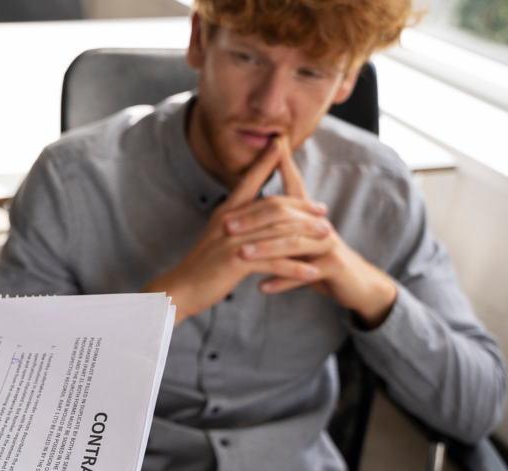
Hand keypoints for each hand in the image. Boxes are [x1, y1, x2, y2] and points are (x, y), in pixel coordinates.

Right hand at [143, 138, 331, 324]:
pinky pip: (274, 263)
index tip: (280, 144)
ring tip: (327, 238)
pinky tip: (311, 273)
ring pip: (278, 233)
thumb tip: (252, 214)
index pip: (248, 180)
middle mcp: (230, 222)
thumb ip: (235, 222)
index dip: (265, 161)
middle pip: (273, 206)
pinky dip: (295, 268)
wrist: (180, 289)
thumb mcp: (217, 235)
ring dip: (306, 235)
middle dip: (302, 207)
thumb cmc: (201, 265)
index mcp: (226, 213)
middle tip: (323, 210)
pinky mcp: (236, 263)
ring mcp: (233, 241)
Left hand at [244, 138, 397, 328]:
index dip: (283, 163)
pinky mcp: (333, 266)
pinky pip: (304, 273)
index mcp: (308, 214)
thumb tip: (256, 202)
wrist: (354, 284)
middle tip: (227, 226)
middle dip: (254, 219)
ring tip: (242, 256)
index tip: (270, 143)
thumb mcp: (301, 236)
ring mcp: (328, 244)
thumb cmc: (319, 258)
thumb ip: (282, 219)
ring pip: (294, 242)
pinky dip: (282, 280)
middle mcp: (318, 223)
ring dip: (265, 249)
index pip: (294, 184)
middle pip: (284, 214)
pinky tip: (261, 287)